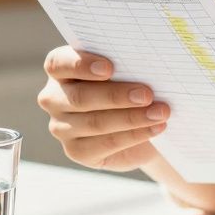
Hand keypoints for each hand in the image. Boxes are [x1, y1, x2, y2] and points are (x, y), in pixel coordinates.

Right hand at [37, 46, 170, 170]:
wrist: (142, 122)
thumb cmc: (131, 85)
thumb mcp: (127, 70)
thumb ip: (125, 65)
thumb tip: (144, 63)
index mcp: (60, 69)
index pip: (58, 63)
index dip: (81, 64)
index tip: (109, 67)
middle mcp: (54, 98)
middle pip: (80, 97)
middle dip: (116, 96)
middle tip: (147, 94)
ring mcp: (61, 127)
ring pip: (95, 122)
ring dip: (132, 118)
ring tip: (160, 113)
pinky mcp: (76, 151)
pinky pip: (105, 143)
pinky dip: (134, 135)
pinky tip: (155, 128)